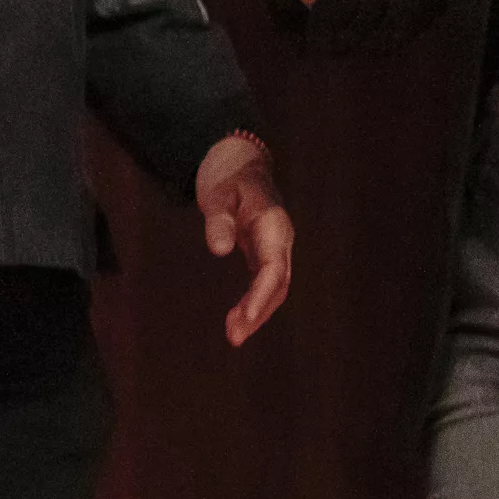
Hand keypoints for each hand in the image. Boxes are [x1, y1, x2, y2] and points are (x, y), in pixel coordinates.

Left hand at [195, 134, 293, 344]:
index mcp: (273, 224)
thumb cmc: (227, 175)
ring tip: (232, 335)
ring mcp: (275, 247)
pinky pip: (265, 284)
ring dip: (257, 313)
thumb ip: (218, 220)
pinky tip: (238, 319)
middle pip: (278, 284)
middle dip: (259, 312)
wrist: (238, 161)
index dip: (261, 295)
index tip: (246, 316)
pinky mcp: (265, 253)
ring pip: (274, 288)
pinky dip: (254, 303)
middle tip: (233, 336)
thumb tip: (219, 250)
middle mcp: (280, 239)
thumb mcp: (218, 193)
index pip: (273, 267)